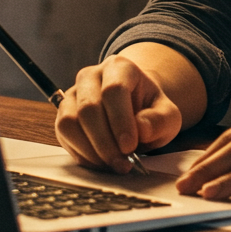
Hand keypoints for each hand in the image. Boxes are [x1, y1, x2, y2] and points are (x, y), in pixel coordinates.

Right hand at [54, 53, 181, 173]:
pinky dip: (81, 153)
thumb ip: (160, 121)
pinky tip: (100, 162)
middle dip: (105, 143)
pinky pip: (63, 135)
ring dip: (90, 150)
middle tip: (122, 164)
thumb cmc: (151, 112)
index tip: (130, 146)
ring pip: (69, 122)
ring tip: (112, 164)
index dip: (120, 120)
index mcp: (121, 67)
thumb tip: (141, 129)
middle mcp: (91, 76)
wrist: (136, 112)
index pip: (114, 89)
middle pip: (88, 108)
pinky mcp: (62, 113)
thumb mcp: (168, 116)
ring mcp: (73, 94)